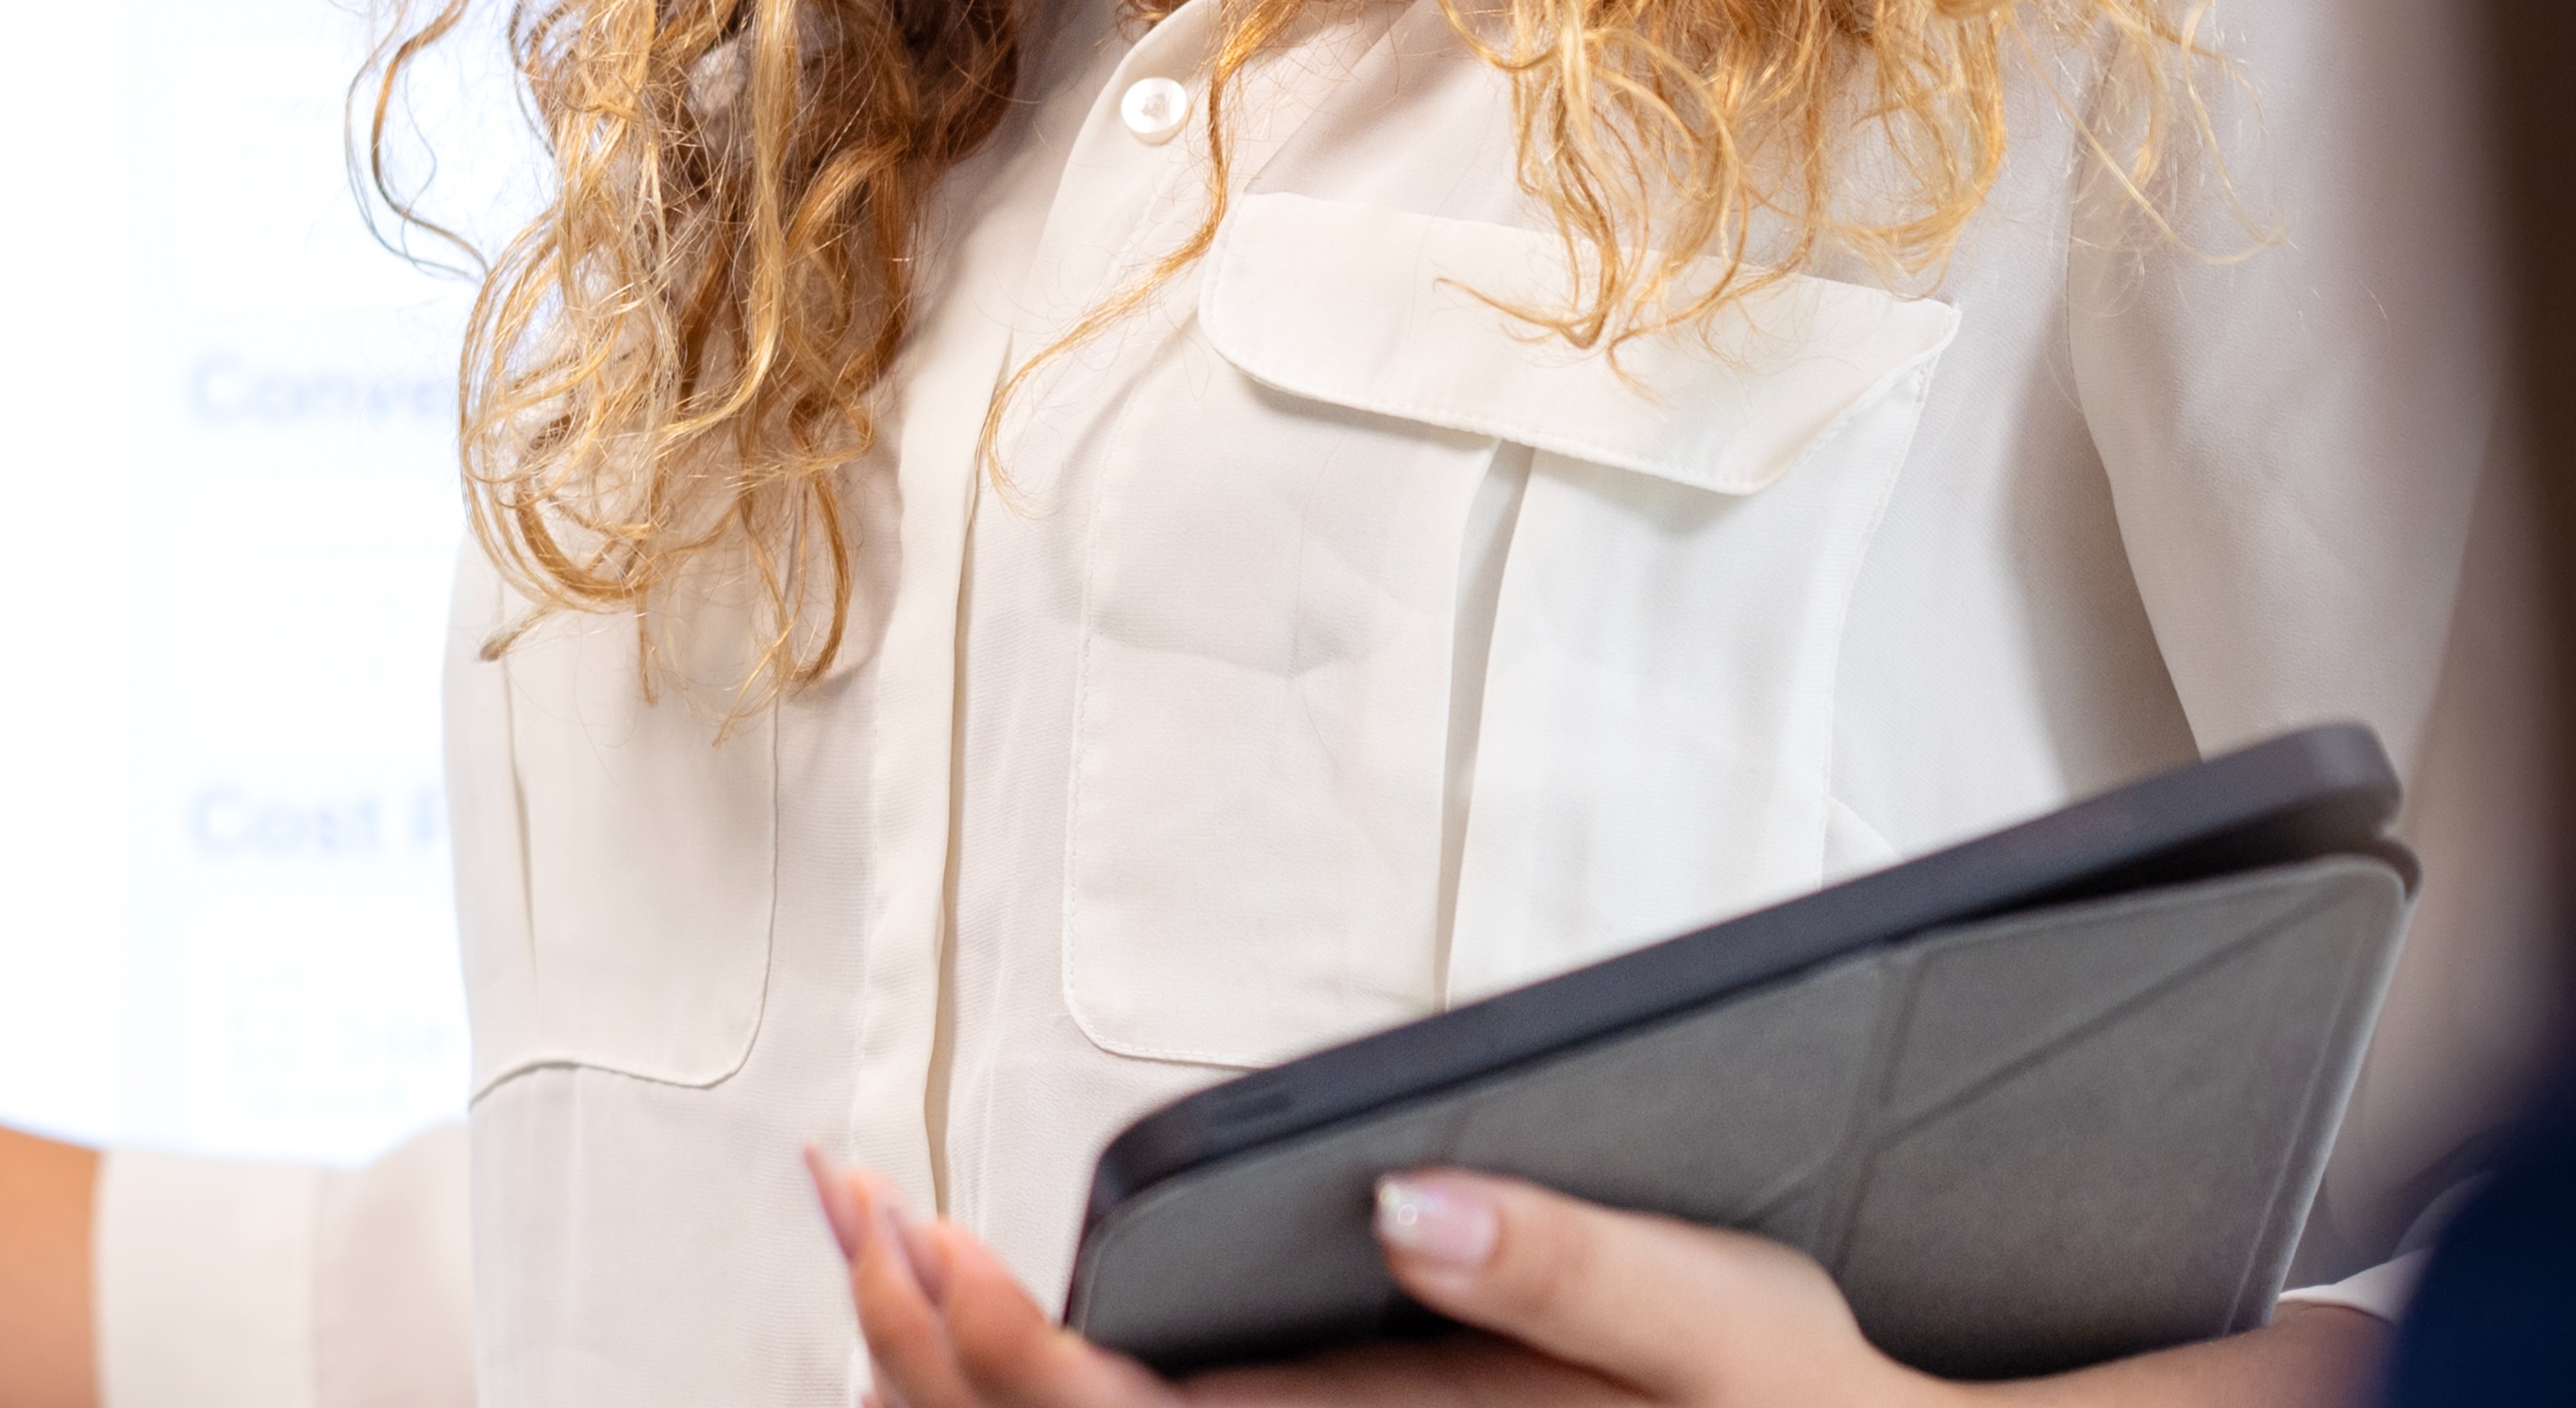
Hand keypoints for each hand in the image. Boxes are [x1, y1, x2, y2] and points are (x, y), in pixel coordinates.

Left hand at [814, 1153, 1946, 1406]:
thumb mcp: (1730, 1334)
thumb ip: (1574, 1276)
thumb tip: (1410, 1203)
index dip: (998, 1342)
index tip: (914, 1233)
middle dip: (927, 1340)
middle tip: (845, 1195)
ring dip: (952, 1363)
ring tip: (868, 1225)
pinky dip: (1028, 1379)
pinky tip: (970, 1299)